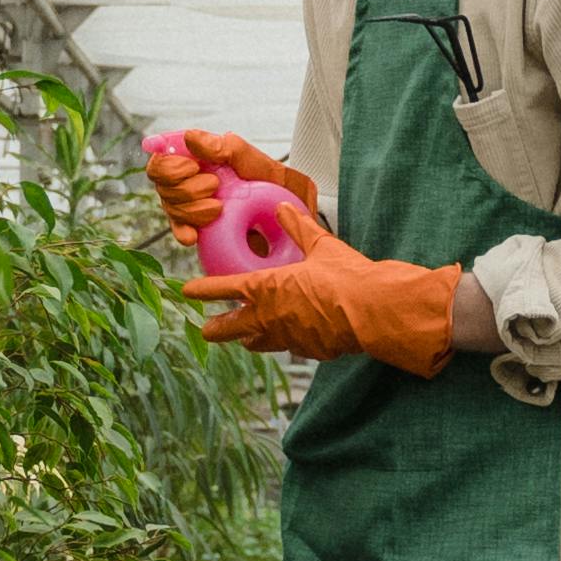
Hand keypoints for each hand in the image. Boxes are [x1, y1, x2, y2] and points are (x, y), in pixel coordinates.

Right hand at [141, 121, 311, 248]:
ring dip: (194, 209)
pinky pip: (179, 232)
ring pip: (171, 209)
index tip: (193, 168)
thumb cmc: (266, 177)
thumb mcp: (247, 156)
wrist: (285, 208)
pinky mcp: (198, 228)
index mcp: (192, 160)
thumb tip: (189, 137)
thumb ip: (220, 146)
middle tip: (215, 186)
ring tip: (219, 207)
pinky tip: (195, 235)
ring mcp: (190, 206)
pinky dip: (184, 232)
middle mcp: (186, 182)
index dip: (168, 167)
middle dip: (188, 189)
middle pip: (162, 188)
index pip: (159, 163)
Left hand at [186, 234, 463, 377]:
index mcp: (266, 288)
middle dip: (216, 328)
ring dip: (247, 338)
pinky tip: (289, 336)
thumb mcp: (321, 246)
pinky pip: (288, 346)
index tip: (187, 291)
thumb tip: (284, 209)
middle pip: (230, 328)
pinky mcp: (307, 350)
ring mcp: (287, 337)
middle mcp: (269, 317)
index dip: (202, 290)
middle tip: (206, 329)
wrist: (373, 312)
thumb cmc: (347, 277)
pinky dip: (284, 340)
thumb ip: (299, 228)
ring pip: (256, 342)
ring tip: (244, 336)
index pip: (223, 289)